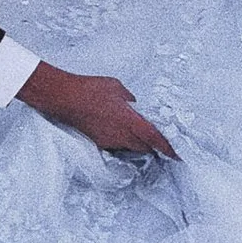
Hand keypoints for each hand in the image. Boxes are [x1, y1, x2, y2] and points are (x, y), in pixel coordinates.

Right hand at [20, 59, 176, 157]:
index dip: (168, 148)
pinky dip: (122, 140)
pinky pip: (116, 145)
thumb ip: (130, 99)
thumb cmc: (91, 89)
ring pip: (130, 147)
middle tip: (159, 140)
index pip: (155, 139)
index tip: (177, 154)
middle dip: (153, 145)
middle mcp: (121, 135)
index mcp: (130, 121)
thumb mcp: (117, 87)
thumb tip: (135, 106)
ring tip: (137, 132)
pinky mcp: (99, 142)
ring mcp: (109, 141)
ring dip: (137, 143)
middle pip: (144, 147)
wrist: (64, 98)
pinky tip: (118, 129)